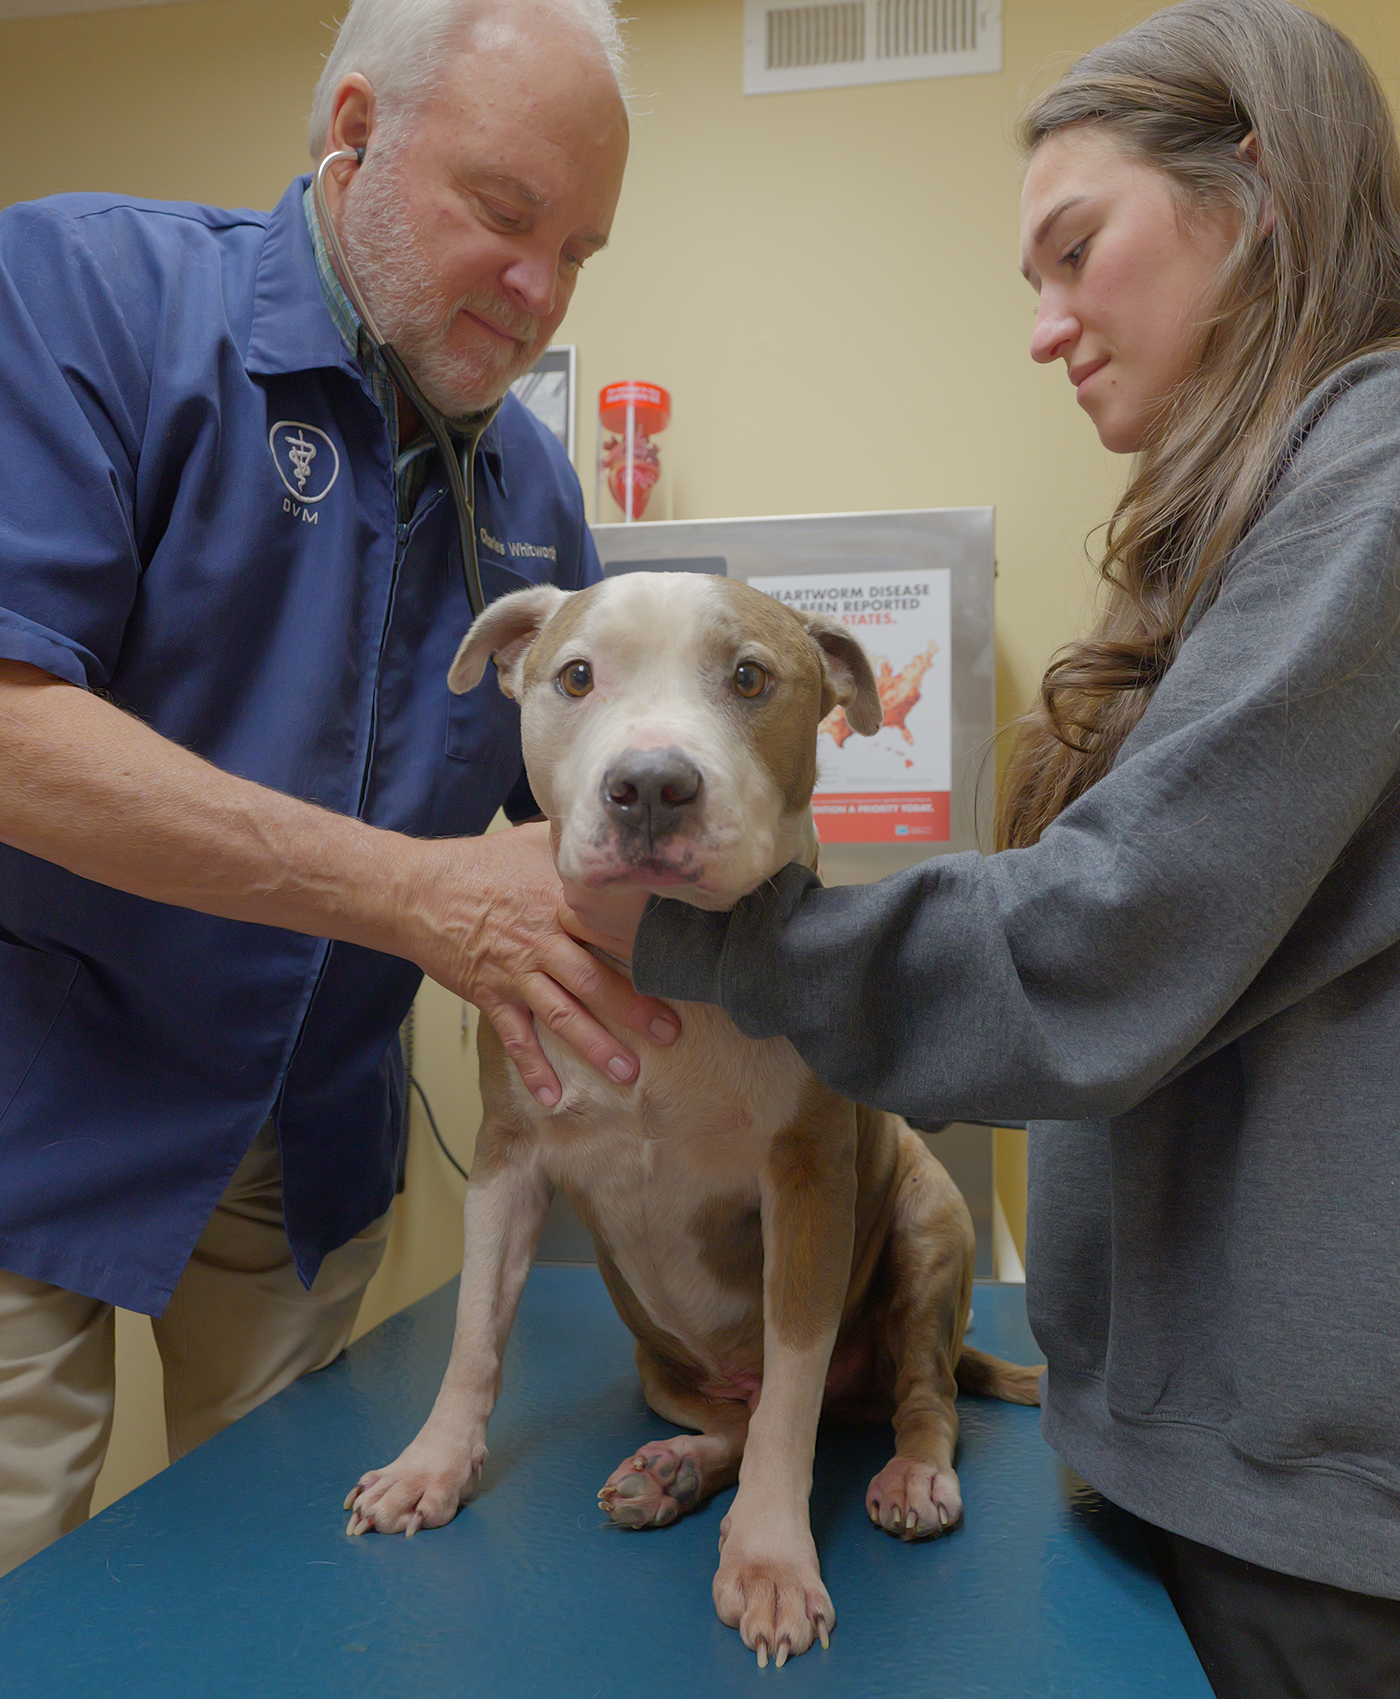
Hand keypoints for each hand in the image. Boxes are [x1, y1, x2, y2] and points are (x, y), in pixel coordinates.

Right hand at [401, 822, 677, 1106]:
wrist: (416, 891)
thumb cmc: (478, 864)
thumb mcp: (532, 841)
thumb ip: (575, 844)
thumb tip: (614, 832)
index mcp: (559, 902)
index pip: (611, 929)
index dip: (645, 949)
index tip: (679, 967)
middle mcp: (542, 941)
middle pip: (595, 980)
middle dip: (635, 1009)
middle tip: (670, 1032)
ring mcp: (516, 972)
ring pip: (563, 1014)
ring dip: (596, 1047)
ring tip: (627, 1074)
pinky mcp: (491, 995)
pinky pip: (516, 1037)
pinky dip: (533, 1068)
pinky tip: (552, 1096)